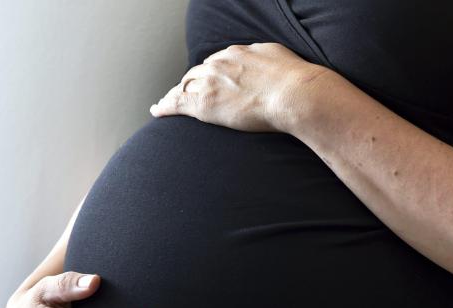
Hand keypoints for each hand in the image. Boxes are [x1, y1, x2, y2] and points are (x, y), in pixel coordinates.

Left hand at [149, 42, 331, 132]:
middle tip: (186, 92)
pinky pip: (177, 103)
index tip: (209, 79)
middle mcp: (220, 64)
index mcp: (237, 53)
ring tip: (167, 103)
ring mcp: (210, 82)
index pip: (216, 63)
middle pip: (197, 73)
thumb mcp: (279, 59)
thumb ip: (265, 60)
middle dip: (191, 82)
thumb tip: (264, 64)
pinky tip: (157, 111)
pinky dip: (165, 106)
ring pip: (185, 86)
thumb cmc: (295, 81)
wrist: (294, 94)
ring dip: (176, 94)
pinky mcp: (205, 103)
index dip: (211, 73)